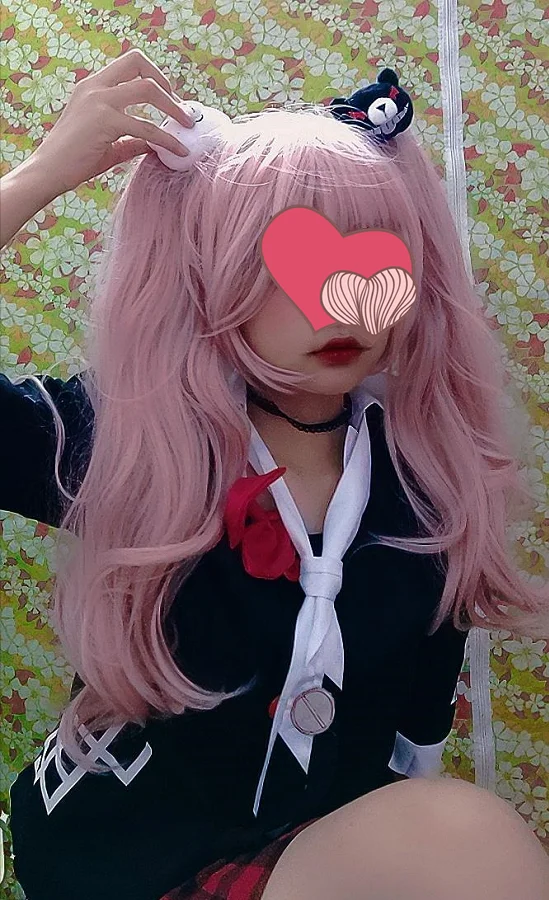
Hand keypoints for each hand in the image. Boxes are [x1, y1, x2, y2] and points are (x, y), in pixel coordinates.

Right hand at [29, 48, 194, 194]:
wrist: (48, 171)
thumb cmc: (74, 160)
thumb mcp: (108, 144)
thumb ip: (131, 140)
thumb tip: (154, 144)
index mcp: (93, 86)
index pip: (129, 63)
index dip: (153, 75)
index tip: (168, 98)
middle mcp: (96, 86)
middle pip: (138, 63)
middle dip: (166, 84)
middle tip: (181, 110)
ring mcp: (100, 101)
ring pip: (148, 89)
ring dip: (173, 107)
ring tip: (188, 126)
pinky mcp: (105, 122)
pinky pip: (147, 127)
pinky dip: (167, 139)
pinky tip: (179, 151)